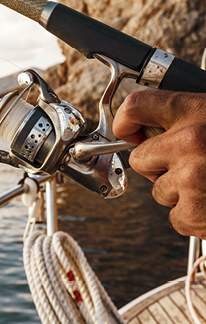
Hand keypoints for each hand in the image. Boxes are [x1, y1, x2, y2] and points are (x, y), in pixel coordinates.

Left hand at [113, 89, 205, 238]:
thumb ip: (189, 121)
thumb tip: (146, 132)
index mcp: (197, 110)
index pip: (137, 105)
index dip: (126, 120)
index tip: (128, 130)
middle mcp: (190, 140)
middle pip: (140, 157)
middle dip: (160, 166)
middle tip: (195, 167)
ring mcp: (191, 178)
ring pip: (159, 191)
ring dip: (181, 193)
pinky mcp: (194, 212)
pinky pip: (175, 218)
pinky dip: (194, 218)